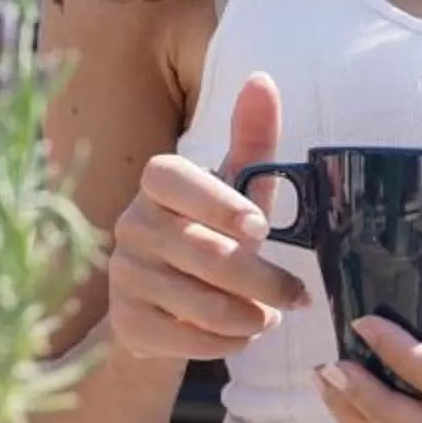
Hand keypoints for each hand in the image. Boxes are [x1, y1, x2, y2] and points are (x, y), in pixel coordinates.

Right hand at [103, 73, 307, 362]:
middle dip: (262, 280)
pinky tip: (241, 334)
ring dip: (250, 316)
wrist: (166, 307)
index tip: (260, 227)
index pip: (173, 178)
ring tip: (269, 314)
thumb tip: (263, 79)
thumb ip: (252, 139)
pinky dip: (227, 342)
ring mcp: (123, 275)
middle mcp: (131, 225)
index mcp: (157, 184)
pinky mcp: (126, 323)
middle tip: (297, 295)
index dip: (216, 202)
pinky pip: (186, 338)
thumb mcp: (237, 190)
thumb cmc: (213, 234)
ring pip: (199, 302)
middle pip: (203, 252)